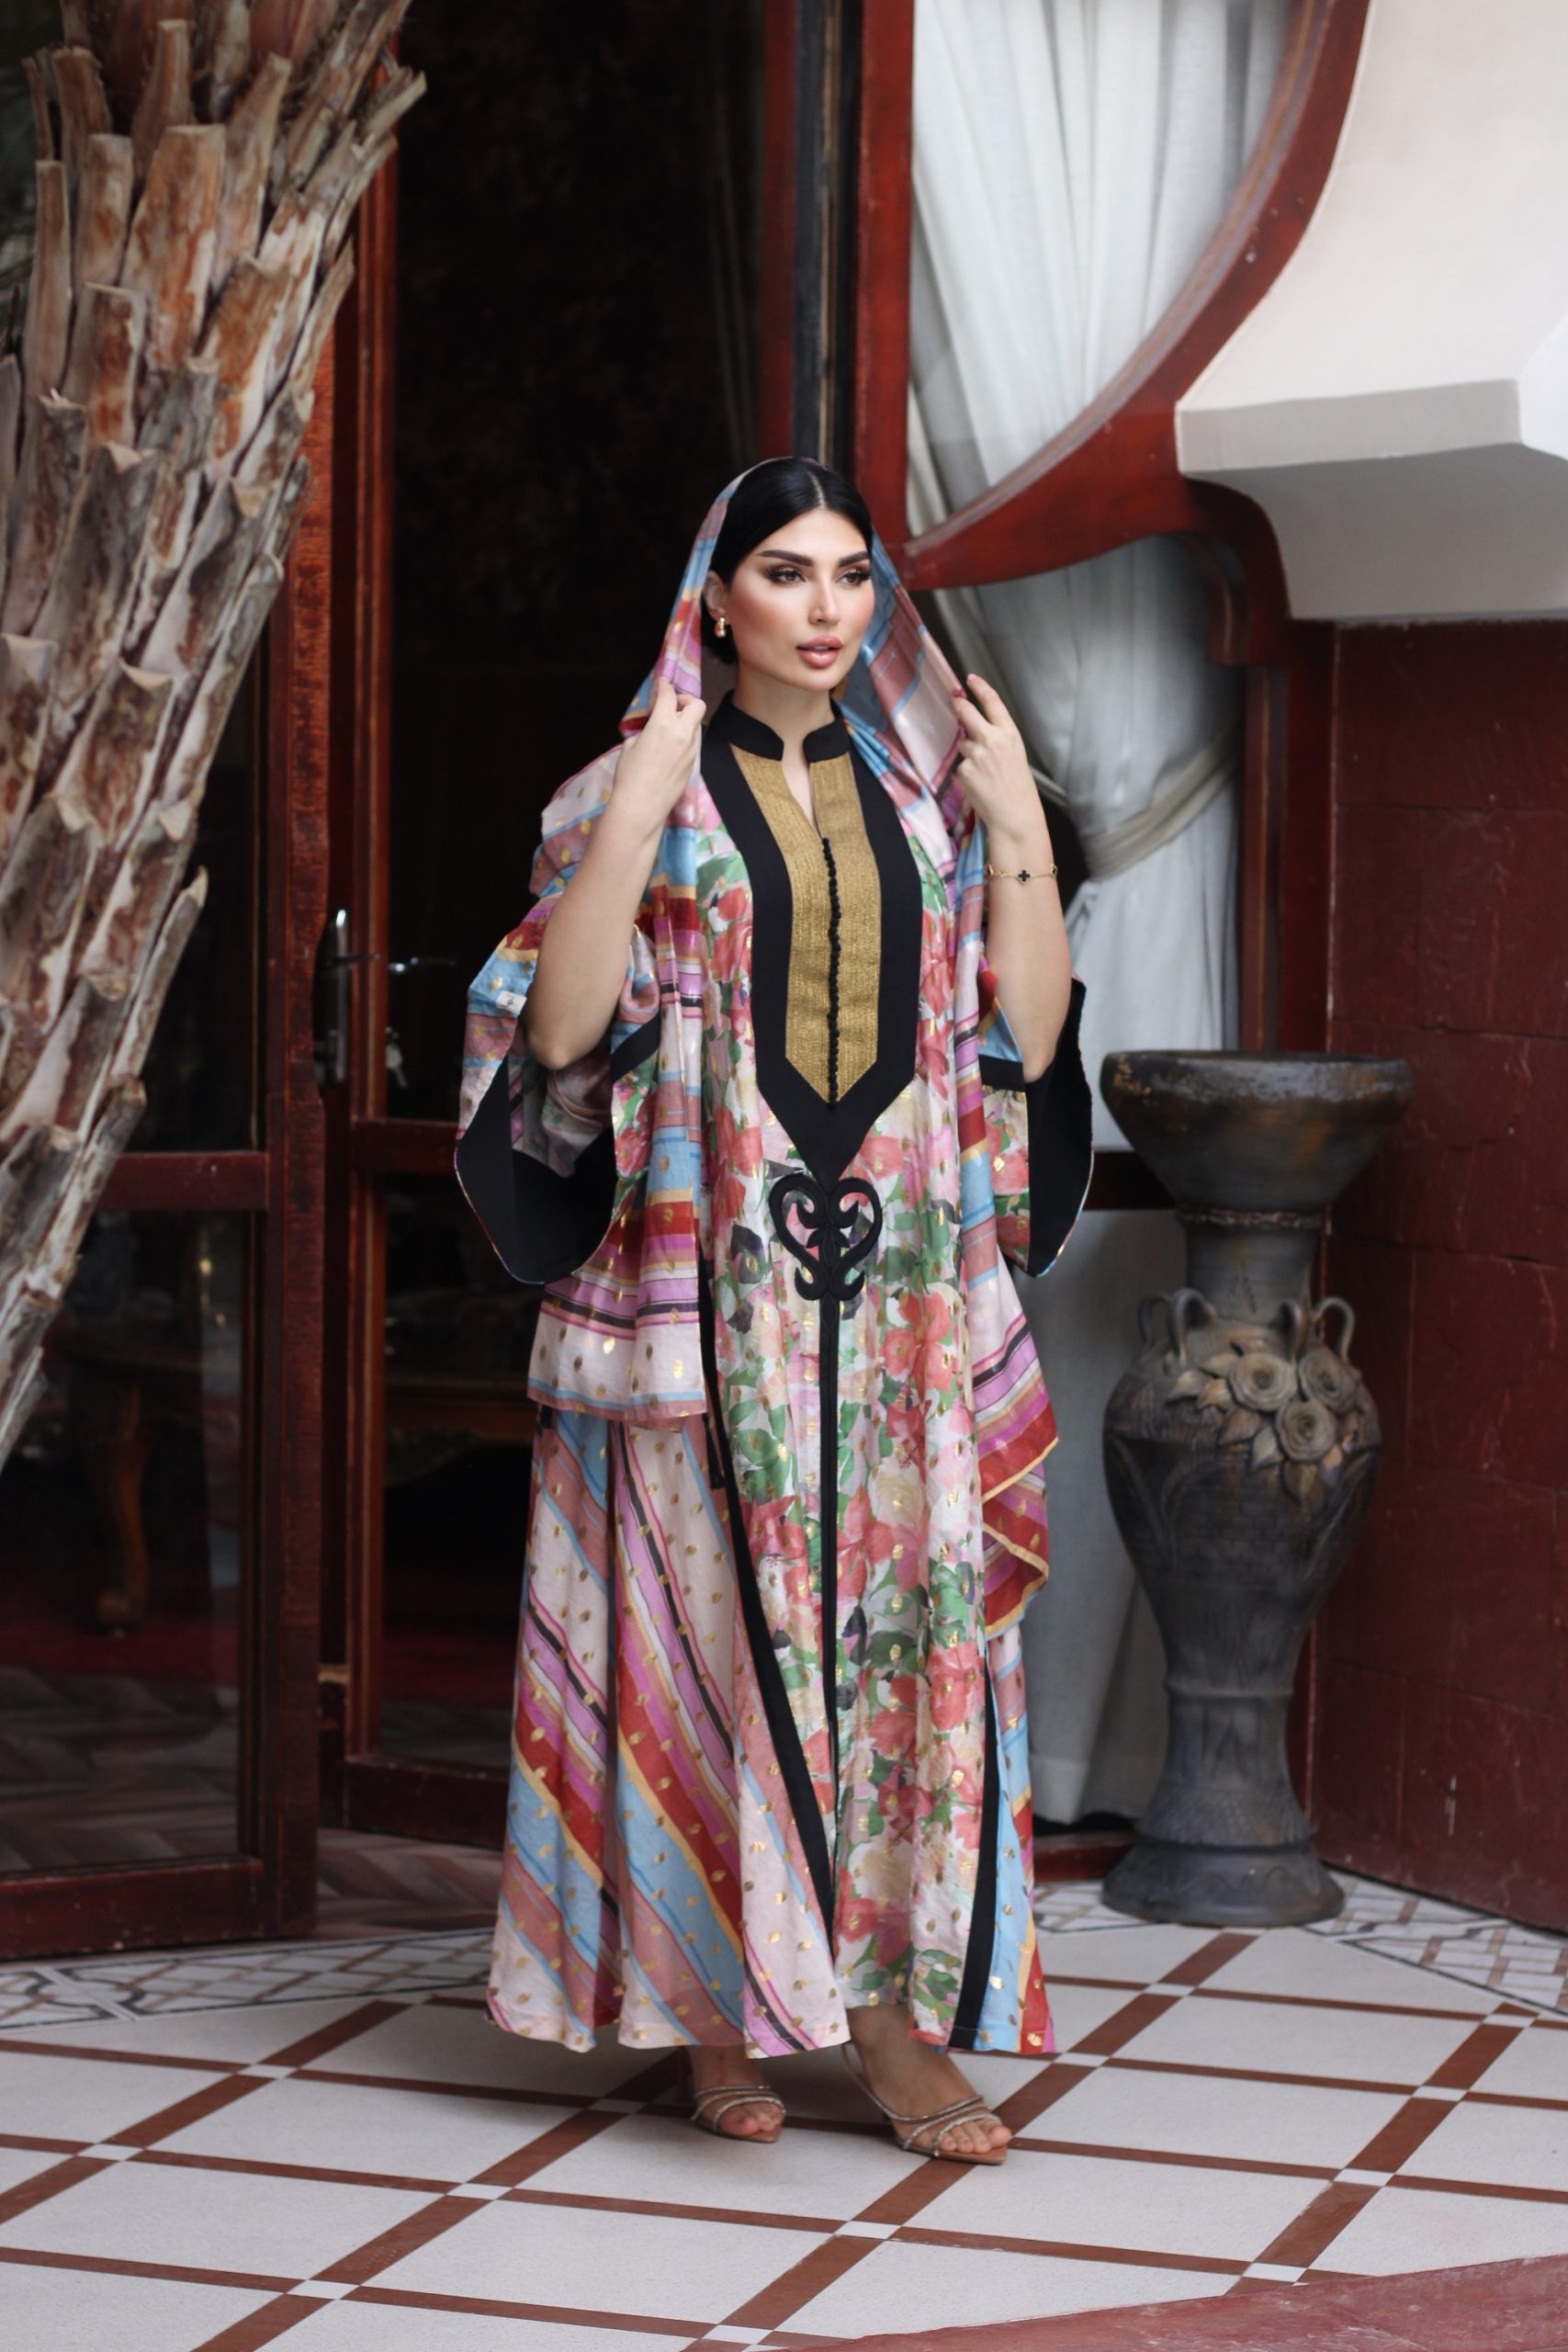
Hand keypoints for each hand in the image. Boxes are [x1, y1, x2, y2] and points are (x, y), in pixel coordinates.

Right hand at [614, 675, 704, 820]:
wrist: (641, 806)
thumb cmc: (629, 775)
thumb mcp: (630, 746)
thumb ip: (645, 731)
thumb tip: (651, 730)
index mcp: (663, 724)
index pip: (668, 695)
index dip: (664, 686)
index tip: (662, 684)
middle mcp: (682, 733)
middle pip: (696, 705)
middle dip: (685, 700)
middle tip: (672, 706)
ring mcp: (691, 750)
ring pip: (695, 726)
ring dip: (684, 722)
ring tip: (667, 731)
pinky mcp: (692, 765)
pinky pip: (692, 744)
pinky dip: (683, 740)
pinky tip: (669, 751)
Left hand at [951, 674, 1047, 847]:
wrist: (1014, 814)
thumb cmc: (1018, 786)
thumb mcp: (1015, 753)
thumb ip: (997, 737)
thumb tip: (975, 729)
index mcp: (1009, 733)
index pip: (992, 702)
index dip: (980, 687)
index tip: (970, 679)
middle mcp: (991, 739)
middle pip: (967, 712)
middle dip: (958, 704)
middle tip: (954, 700)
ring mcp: (975, 754)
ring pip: (963, 743)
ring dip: (969, 752)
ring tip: (984, 772)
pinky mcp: (964, 769)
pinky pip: (961, 765)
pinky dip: (967, 772)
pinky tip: (979, 784)